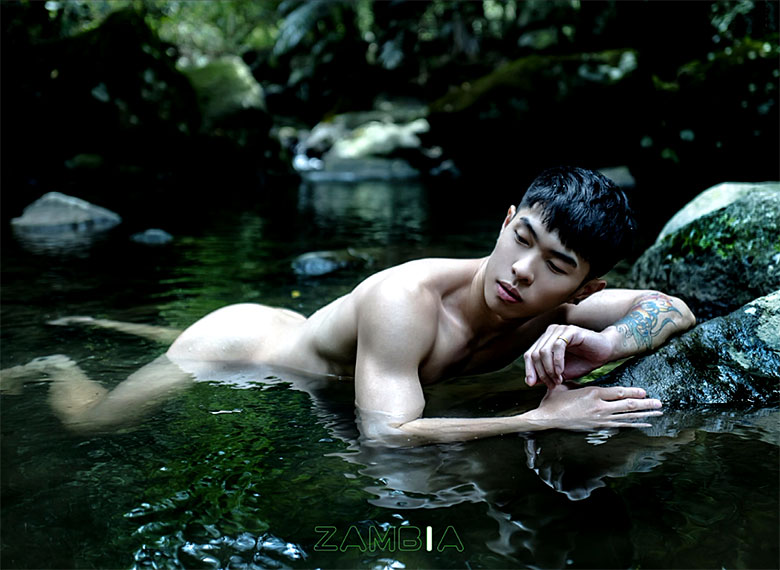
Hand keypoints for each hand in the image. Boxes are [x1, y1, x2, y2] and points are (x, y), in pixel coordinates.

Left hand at [524, 324, 614, 388]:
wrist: (604, 353)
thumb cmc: (582, 362)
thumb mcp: (560, 372)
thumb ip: (545, 374)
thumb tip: (529, 381)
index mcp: (545, 341)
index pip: (529, 355)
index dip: (529, 370)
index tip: (531, 384)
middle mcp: (549, 333)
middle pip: (534, 354)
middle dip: (542, 373)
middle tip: (552, 384)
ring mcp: (559, 330)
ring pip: (543, 351)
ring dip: (549, 369)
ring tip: (558, 380)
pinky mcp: (570, 330)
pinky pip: (557, 346)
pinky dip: (557, 362)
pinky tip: (561, 371)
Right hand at [526, 383, 662, 429]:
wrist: (546, 419)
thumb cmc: (553, 401)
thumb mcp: (564, 386)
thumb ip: (575, 383)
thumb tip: (577, 378)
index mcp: (592, 393)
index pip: (618, 392)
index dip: (633, 392)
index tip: (645, 392)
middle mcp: (599, 407)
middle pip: (628, 406)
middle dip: (646, 405)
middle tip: (660, 404)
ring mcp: (599, 419)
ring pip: (626, 417)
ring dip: (644, 415)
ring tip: (657, 413)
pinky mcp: (597, 428)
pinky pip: (620, 426)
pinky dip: (633, 425)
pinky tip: (644, 424)